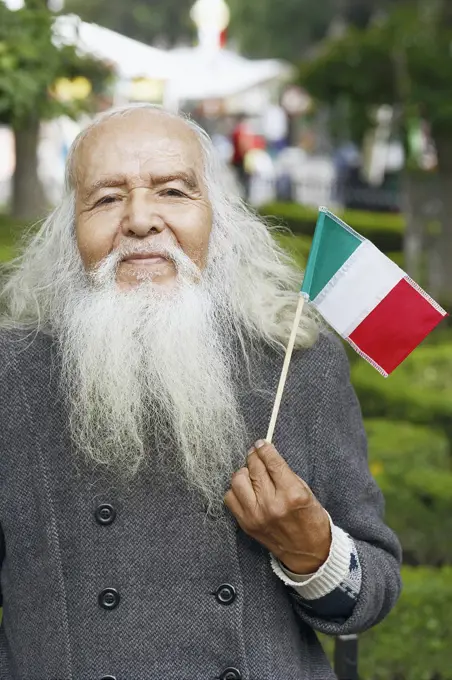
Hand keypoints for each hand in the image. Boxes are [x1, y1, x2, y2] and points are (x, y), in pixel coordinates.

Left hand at [224, 440, 331, 573]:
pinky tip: (247, 491)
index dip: (264, 449)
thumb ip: (284, 473)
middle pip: (254, 468)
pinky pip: (230, 498)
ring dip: (245, 472)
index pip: (272, 462)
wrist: (307, 552)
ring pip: (238, 480)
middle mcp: (272, 504)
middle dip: (254, 456)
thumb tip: (265, 454)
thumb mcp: (305, 491)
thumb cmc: (310, 519)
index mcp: (292, 494)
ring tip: (252, 474)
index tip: (261, 443)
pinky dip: (236, 490)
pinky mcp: (246, 524)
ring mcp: (256, 515)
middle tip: (256, 453)